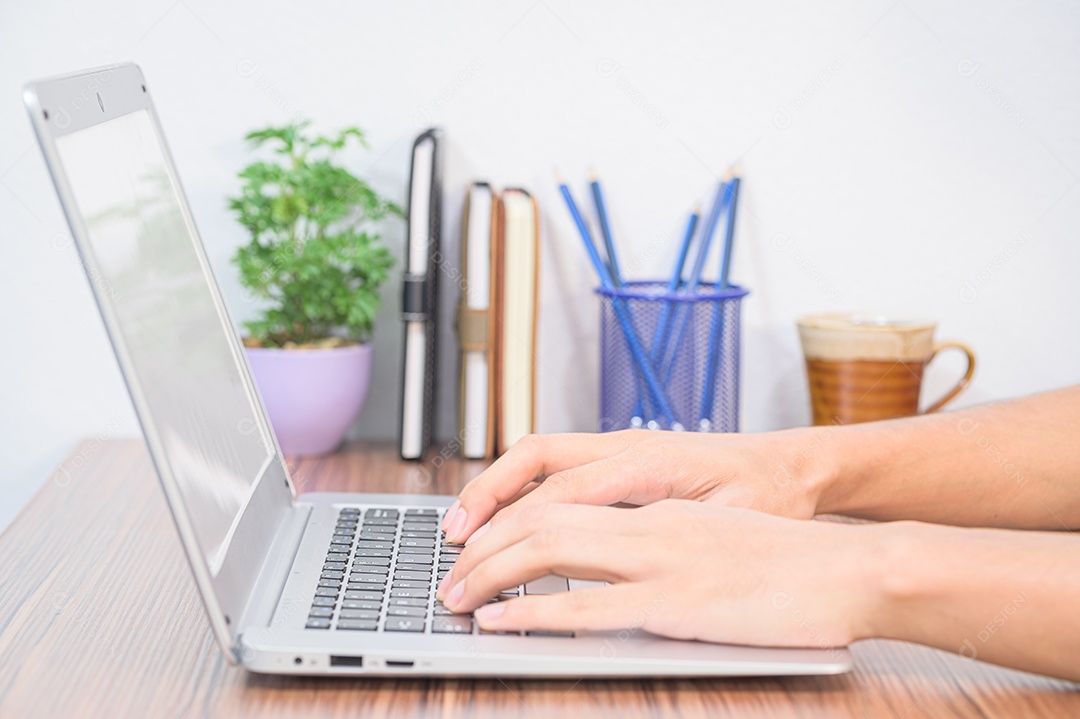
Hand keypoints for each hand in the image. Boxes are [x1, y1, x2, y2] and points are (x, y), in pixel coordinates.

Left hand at [436, 500, 881, 645]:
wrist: (853, 568)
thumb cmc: (791, 562)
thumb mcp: (716, 538)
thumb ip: (663, 543)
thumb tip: (614, 564)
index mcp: (656, 506)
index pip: (559, 498)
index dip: (506, 517)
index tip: (474, 542)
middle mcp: (648, 523)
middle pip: (539, 519)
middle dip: (482, 547)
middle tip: (448, 575)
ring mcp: (660, 560)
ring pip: (550, 552)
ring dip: (491, 574)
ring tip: (455, 596)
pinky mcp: (675, 604)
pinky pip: (586, 605)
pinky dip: (532, 611)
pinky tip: (500, 621)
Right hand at [441, 428, 833, 543]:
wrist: (792, 465)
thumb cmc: (769, 494)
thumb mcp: (736, 516)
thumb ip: (683, 526)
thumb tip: (633, 541)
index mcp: (651, 460)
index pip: (565, 489)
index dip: (518, 522)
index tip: (483, 553)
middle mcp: (625, 445)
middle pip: (536, 457)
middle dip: (487, 496)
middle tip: (453, 538)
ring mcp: (619, 446)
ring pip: (538, 455)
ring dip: (495, 487)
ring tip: (460, 525)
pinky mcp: (619, 457)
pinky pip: (555, 464)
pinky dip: (519, 486)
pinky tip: (502, 514)